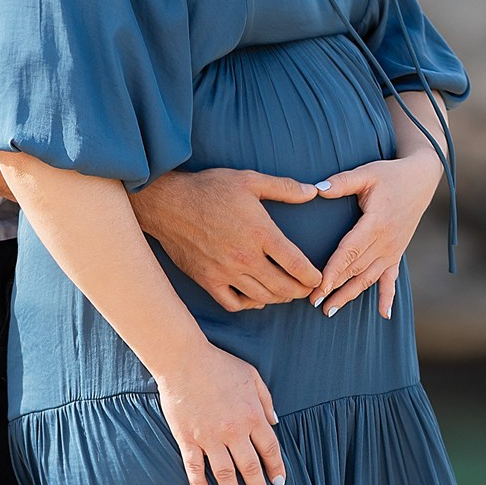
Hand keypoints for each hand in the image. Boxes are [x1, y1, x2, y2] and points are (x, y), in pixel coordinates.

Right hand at [133, 168, 322, 309]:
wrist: (167, 203)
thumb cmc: (208, 188)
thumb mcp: (249, 180)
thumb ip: (285, 188)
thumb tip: (314, 191)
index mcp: (260, 233)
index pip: (297, 265)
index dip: (312, 276)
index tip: (318, 278)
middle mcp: (245, 258)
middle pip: (283, 287)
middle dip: (300, 292)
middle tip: (307, 290)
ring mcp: (225, 272)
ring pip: (261, 298)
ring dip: (278, 298)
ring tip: (286, 293)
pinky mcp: (207, 280)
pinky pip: (233, 303)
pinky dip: (249, 304)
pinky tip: (255, 298)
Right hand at [153, 341, 284, 484]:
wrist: (183, 360)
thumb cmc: (219, 364)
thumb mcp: (252, 376)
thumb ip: (266, 400)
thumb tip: (276, 422)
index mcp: (252, 415)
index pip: (270, 449)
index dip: (276, 468)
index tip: (279, 484)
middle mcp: (234, 431)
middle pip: (251, 468)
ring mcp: (210, 437)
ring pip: (225, 474)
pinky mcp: (188, 439)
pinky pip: (195, 467)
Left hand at [309, 150, 441, 318]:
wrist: (421, 180)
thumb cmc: (390, 175)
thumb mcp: (367, 173)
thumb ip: (342, 182)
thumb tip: (316, 189)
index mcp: (376, 223)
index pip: (350, 251)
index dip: (334, 269)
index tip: (319, 286)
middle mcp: (386, 242)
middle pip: (356, 269)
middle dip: (335, 288)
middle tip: (314, 303)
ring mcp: (393, 250)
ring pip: (369, 278)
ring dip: (350, 296)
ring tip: (330, 311)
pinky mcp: (398, 254)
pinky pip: (392, 279)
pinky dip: (388, 297)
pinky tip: (384, 315)